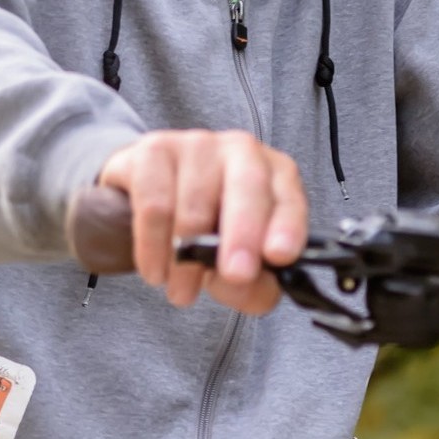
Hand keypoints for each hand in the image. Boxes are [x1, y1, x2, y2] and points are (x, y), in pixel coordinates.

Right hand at [98, 129, 305, 314]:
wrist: (149, 196)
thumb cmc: (205, 227)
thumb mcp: (237, 261)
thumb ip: (252, 283)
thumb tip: (246, 287)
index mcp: (275, 175)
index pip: (289, 198)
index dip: (287, 226)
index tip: (279, 255)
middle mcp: (240, 151)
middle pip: (247, 187)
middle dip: (243, 235)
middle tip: (235, 275)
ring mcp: (195, 146)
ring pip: (193, 204)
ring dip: (186, 259)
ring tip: (180, 292)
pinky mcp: (152, 151)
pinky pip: (153, 202)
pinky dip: (153, 245)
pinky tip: (155, 270)